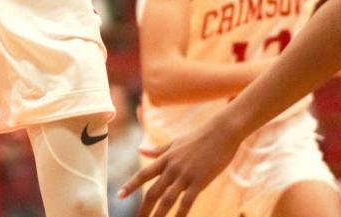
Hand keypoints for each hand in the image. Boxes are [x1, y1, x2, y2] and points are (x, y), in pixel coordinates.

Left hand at [120, 119, 239, 216]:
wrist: (221, 132)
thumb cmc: (199, 137)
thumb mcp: (175, 142)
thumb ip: (157, 151)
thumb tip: (139, 150)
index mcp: (165, 159)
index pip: (143, 174)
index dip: (131, 186)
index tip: (119, 196)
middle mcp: (172, 168)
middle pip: (153, 192)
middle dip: (144, 208)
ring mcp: (185, 175)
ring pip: (167, 199)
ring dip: (158, 214)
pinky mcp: (199, 181)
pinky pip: (187, 201)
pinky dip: (180, 214)